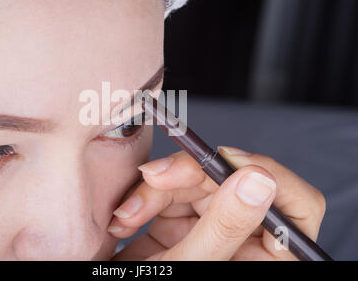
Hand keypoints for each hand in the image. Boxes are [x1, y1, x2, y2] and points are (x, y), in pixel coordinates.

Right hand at [108, 146, 325, 259]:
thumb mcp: (192, 265)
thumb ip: (225, 225)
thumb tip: (259, 179)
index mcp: (268, 259)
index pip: (298, 205)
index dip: (268, 173)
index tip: (225, 159)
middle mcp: (244, 239)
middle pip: (233, 182)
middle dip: (187, 175)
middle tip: (154, 176)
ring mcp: (214, 227)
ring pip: (195, 182)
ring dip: (155, 190)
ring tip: (127, 214)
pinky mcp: (184, 221)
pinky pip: (170, 191)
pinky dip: (144, 198)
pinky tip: (125, 217)